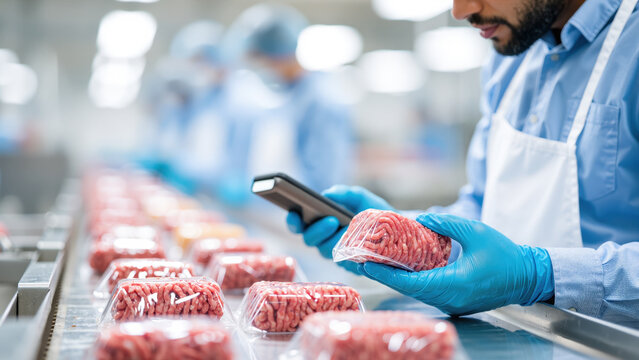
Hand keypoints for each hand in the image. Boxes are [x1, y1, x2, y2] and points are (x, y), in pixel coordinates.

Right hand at [286, 185, 393, 273]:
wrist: (399, 231)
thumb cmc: (375, 214)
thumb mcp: (361, 198)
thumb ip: (345, 194)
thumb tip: (328, 194)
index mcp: (321, 223)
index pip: (299, 225)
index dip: (293, 221)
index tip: (294, 213)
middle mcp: (325, 240)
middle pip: (309, 240)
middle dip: (317, 230)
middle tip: (331, 220)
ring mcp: (337, 254)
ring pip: (325, 251)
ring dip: (333, 240)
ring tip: (346, 227)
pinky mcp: (352, 265)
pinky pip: (344, 261)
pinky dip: (347, 251)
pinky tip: (356, 241)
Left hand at [358, 213, 553, 314]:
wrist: (528, 277)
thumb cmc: (506, 255)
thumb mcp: (476, 231)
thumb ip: (446, 224)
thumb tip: (420, 218)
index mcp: (454, 284)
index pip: (411, 282)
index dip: (387, 274)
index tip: (367, 265)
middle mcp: (450, 298)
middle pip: (409, 289)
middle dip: (386, 275)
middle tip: (364, 261)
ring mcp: (452, 303)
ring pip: (417, 292)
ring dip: (397, 278)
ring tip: (377, 264)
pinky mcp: (454, 302)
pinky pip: (427, 292)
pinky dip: (412, 281)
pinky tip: (401, 269)